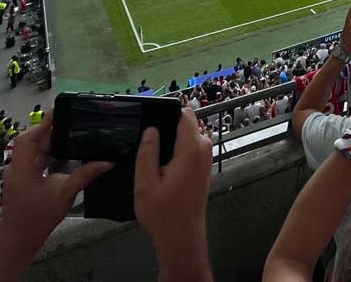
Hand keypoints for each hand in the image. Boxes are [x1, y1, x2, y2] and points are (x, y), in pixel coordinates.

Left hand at [0, 112, 111, 256]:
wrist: (18, 242)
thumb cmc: (37, 218)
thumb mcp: (64, 195)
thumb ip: (84, 175)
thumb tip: (106, 162)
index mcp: (22, 167)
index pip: (28, 137)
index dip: (42, 124)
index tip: (59, 112)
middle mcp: (18, 167)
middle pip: (32, 141)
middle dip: (51, 131)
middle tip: (72, 121)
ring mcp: (19, 175)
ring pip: (34, 151)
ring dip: (50, 143)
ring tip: (72, 134)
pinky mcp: (23, 182)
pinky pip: (36, 161)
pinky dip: (49, 155)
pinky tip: (65, 155)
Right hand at [135, 108, 212, 267]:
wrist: (182, 238)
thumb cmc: (163, 213)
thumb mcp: (145, 182)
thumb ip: (147, 151)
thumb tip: (151, 129)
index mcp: (192, 148)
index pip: (185, 114)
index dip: (167, 113)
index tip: (150, 120)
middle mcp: (203, 150)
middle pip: (185, 125)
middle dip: (166, 131)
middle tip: (146, 146)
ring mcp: (205, 159)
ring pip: (186, 138)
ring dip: (170, 145)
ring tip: (151, 160)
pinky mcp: (202, 169)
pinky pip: (189, 150)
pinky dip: (176, 154)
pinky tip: (161, 170)